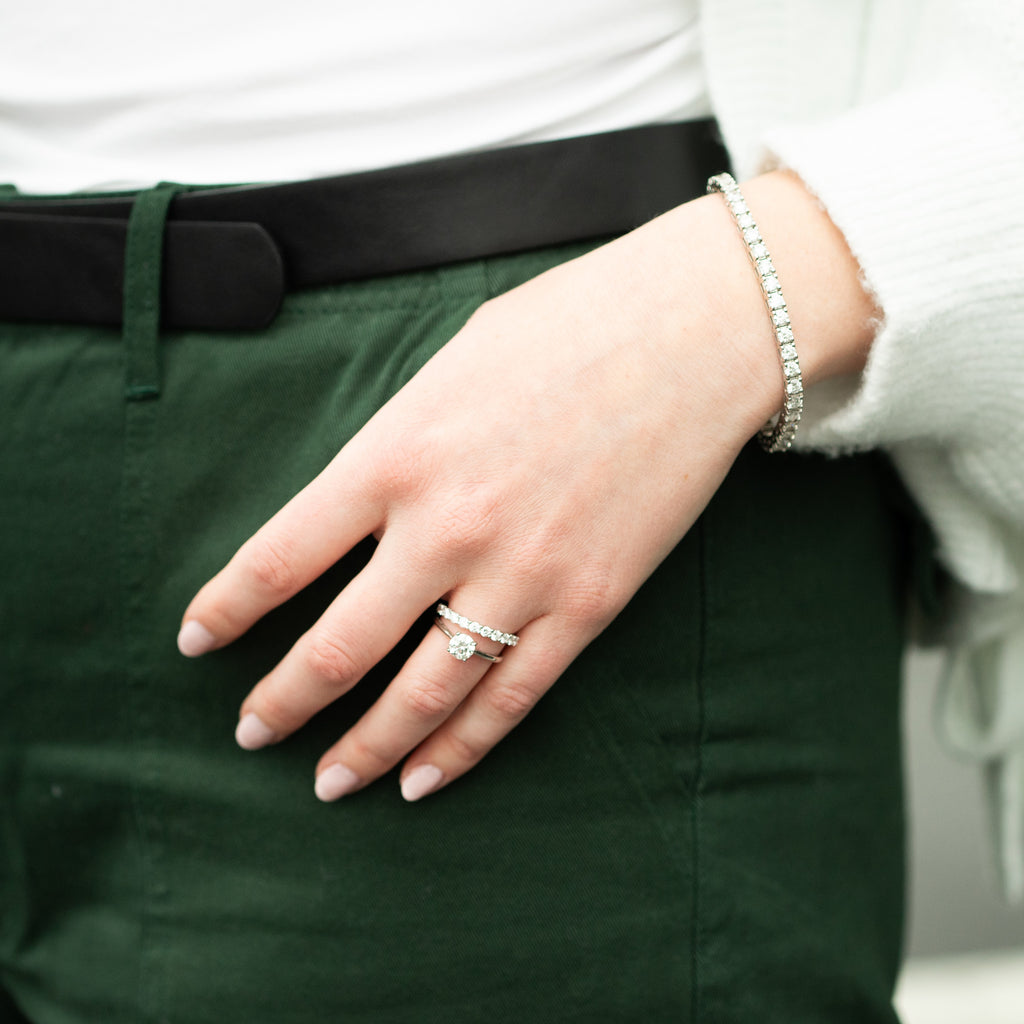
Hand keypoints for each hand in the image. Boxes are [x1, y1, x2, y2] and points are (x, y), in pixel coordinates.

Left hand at [176, 172, 876, 801]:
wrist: (693, 334)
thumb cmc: (566, 327)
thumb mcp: (448, 368)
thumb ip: (395, 445)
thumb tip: (356, 509)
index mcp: (396, 456)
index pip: (279, 557)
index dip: (227, 609)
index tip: (198, 641)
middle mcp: (447, 528)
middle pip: (339, 647)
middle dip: (282, 702)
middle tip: (252, 732)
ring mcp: (523, 575)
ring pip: (424, 693)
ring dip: (366, 747)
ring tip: (330, 782)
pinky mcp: (590, 605)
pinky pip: (512, 697)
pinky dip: (463, 748)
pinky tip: (425, 779)